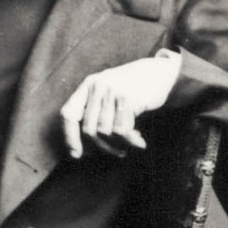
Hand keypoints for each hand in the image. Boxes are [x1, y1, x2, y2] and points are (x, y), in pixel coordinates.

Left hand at [60, 54, 180, 158]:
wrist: (159, 72)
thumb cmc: (132, 89)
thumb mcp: (108, 93)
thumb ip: (95, 113)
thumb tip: (78, 150)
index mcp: (87, 85)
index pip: (68, 114)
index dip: (69, 136)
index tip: (76, 155)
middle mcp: (97, 86)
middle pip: (89, 129)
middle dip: (102, 146)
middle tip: (116, 152)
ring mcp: (112, 91)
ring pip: (105, 132)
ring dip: (118, 145)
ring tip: (129, 145)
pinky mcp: (128, 98)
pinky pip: (121, 130)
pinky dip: (130, 141)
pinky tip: (139, 141)